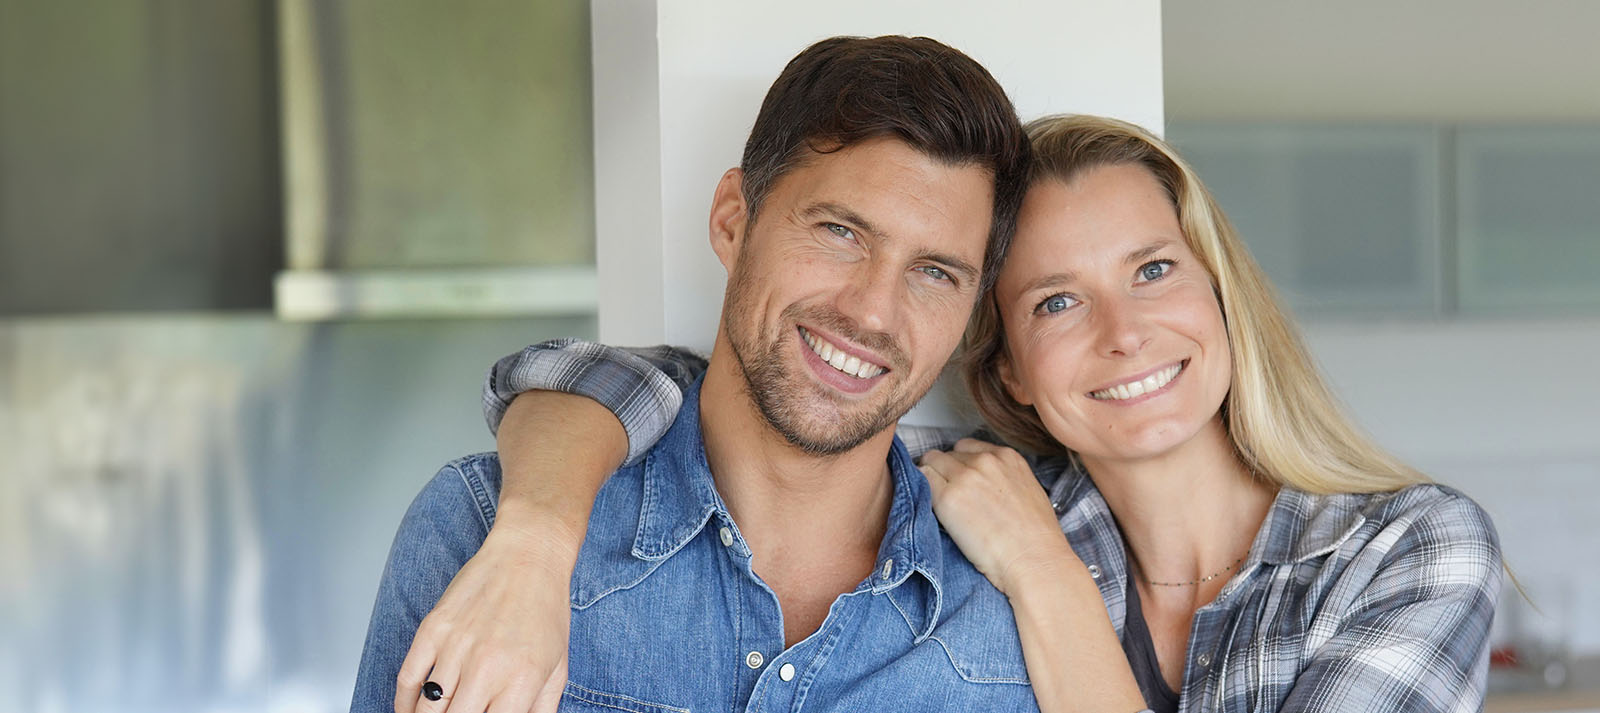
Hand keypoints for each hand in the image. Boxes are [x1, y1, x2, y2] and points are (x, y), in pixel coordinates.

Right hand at [395, 515, 575, 712]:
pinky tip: (410, 709)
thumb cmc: (546, 610)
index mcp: (521, 681)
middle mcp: (486, 667)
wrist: (528, 556)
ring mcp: (456, 647)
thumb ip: (540, 711)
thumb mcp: (558, 668)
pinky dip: (403, 702)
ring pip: (426, 709)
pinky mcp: (433, 629)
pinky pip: (407, 679)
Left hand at [918, 439, 1077, 595]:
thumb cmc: (1036, 538)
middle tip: (949, 497)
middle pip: (946, 454)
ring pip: (929, 462)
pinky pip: (922, 481)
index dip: (959, 464)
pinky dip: (923, 492)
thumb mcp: (1026, 491)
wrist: (1033, 560)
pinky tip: (934, 510)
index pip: (966, 447)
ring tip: (941, 505)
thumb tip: (980, 484)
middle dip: (944, 472)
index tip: (959, 481)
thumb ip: (1002, 477)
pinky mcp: (948, 498)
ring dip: (931, 480)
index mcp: (1007, 457)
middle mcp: (985, 460)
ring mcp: (965, 477)